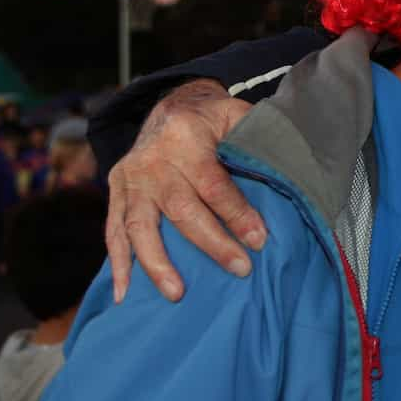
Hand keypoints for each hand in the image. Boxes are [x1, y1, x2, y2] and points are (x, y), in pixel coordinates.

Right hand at [105, 80, 262, 303]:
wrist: (170, 106)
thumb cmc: (213, 119)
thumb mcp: (236, 115)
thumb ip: (255, 140)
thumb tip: (286, 177)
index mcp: (186, 137)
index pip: (213, 184)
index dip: (237, 214)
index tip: (259, 240)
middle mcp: (153, 160)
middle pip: (182, 209)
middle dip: (212, 243)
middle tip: (240, 269)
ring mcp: (130, 178)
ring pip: (140, 226)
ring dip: (157, 263)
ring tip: (177, 294)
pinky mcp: (117, 192)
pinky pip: (113, 231)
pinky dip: (118, 264)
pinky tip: (124, 294)